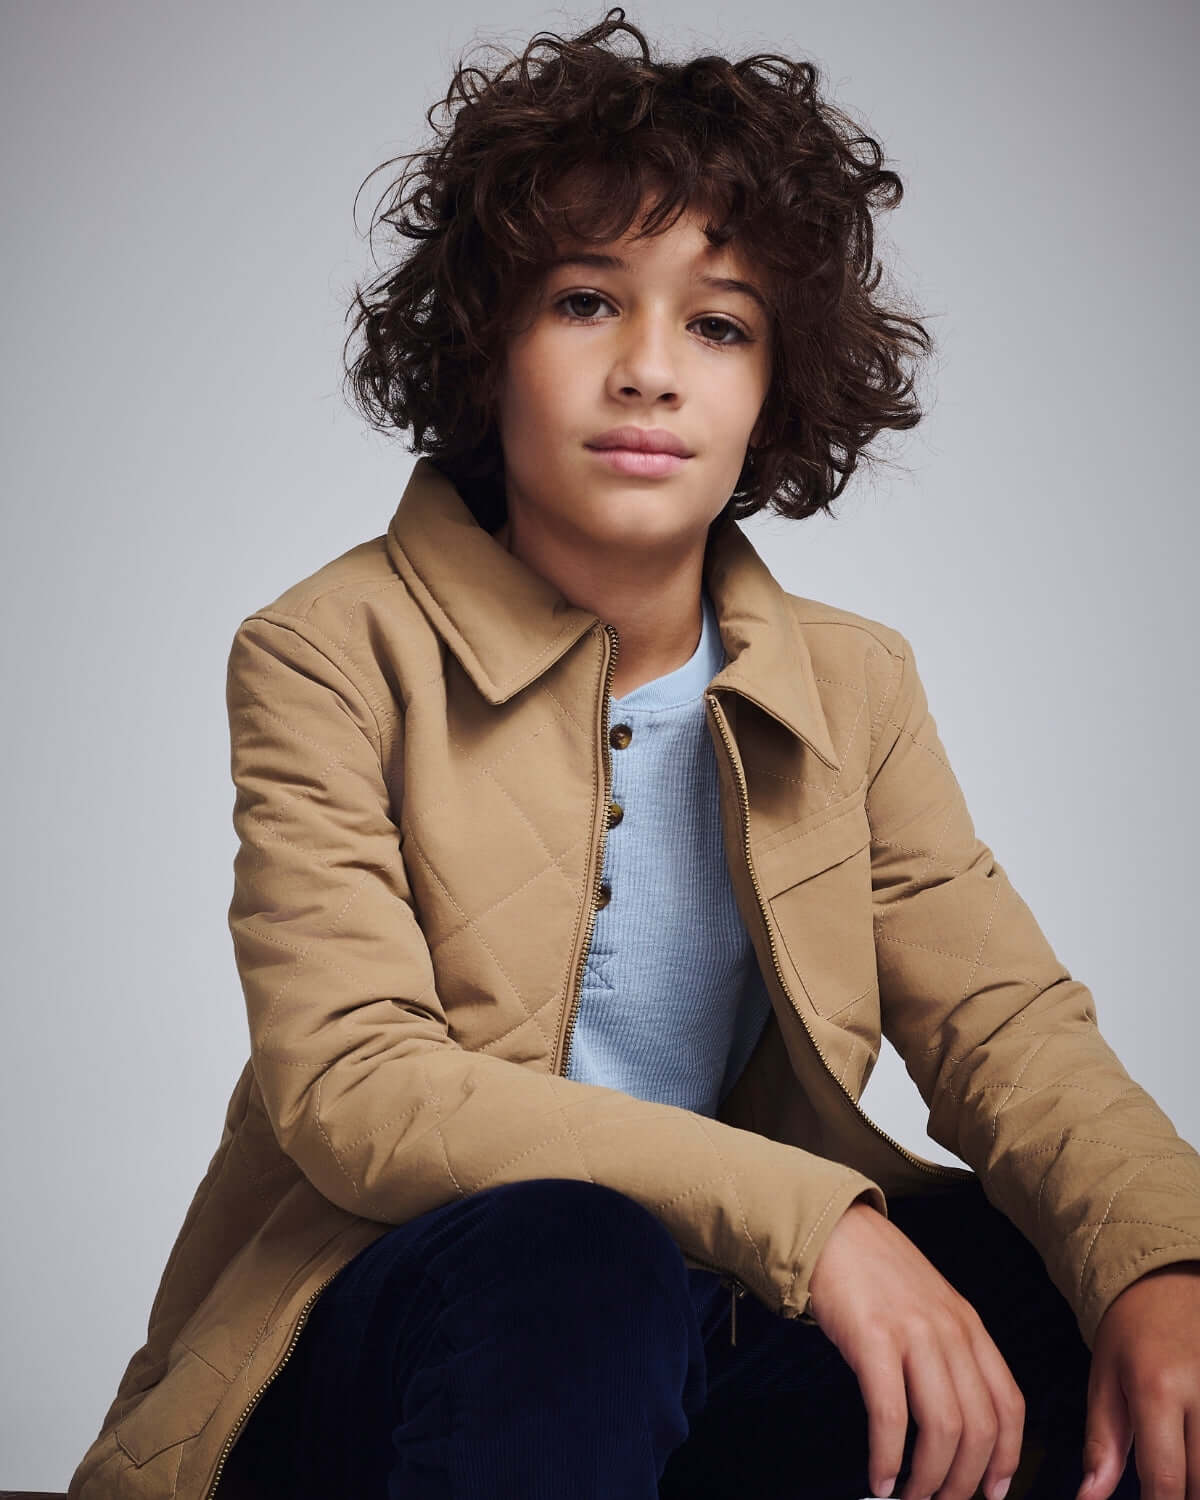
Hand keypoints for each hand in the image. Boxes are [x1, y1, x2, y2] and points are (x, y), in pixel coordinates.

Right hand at [807, 1198, 1023, 1499]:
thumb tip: (953, 1420)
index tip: (994, 1490)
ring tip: (910, 1497)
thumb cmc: (875, 1270)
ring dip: (929, 1479)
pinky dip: (887, 1457)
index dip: (1007, 1456)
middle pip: (978, 1427)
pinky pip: (890, 1415)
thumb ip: (947, 1350)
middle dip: (963, 1481)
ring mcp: (913, 1333)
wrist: (831, 1227)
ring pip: (943, 1428)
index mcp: (969, 1325)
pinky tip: (880, 1476)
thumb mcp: (929, 1304)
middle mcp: (950, 1330)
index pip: (1009, 1403)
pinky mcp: (873, 1338)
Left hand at [1076, 1260, 1199, 1499]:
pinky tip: (1191, 1453)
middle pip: (1198, 1484)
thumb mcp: (1104, 1380)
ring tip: (1173, 1474)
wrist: (1169, 1282)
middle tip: (1156, 1487)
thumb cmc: (1130, 1331)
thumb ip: (1101, 1445)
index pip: (1166, 1479)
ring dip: (1195, 1483)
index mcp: (1157, 1391)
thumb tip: (1088, 1499)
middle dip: (1178, 1497)